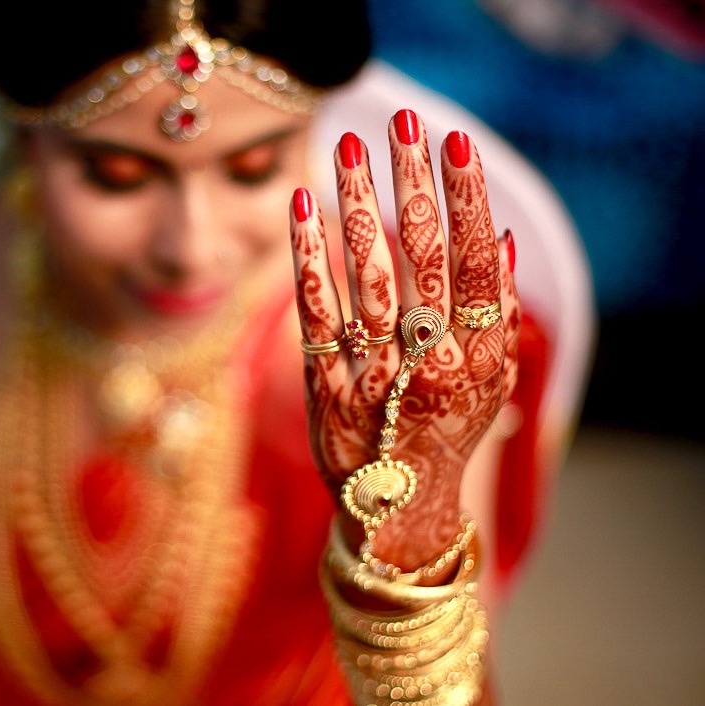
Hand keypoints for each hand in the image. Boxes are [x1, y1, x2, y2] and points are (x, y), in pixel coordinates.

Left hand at [289, 109, 519, 567]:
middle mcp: (429, 361)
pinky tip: (303, 206)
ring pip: (366, 272)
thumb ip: (497, 318)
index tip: (455, 144)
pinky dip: (308, 255)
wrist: (398, 509)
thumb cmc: (447, 436)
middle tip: (403, 121)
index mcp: (478, 357)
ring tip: (348, 148)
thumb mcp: (492, 385)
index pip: (477, 261)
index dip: (467, 199)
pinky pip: (315, 308)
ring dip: (358, 203)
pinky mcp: (325, 383)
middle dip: (411, 181)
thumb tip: (502, 239)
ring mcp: (374, 372)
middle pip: (422, 255)